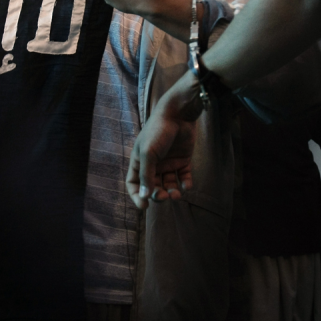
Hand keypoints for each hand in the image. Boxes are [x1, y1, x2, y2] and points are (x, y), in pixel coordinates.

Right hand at [126, 72, 204, 209]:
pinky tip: (186, 185)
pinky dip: (185, 184)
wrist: (178, 115)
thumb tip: (144, 196)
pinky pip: (183, 177)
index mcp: (139, 161)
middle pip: (153, 187)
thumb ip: (147, 176)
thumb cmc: (158, 131)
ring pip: (169, 184)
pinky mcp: (183, 160)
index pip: (134, 183)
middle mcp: (153, 164)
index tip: (144, 206)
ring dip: (172, 192)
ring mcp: (168, 163)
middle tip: (164, 196)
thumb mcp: (148, 153)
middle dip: (157, 195)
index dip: (137, 196)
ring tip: (176, 194)